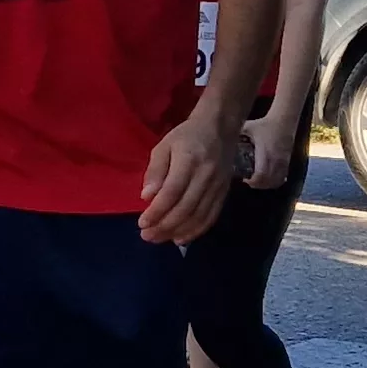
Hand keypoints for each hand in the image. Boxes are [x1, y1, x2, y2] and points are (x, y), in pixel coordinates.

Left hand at [137, 112, 237, 243]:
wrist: (219, 128)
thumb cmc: (186, 136)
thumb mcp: (163, 146)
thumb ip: (155, 171)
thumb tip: (146, 197)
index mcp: (189, 160)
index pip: (172, 192)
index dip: (157, 211)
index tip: (142, 223)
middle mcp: (206, 175)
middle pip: (185, 208)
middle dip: (165, 226)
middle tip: (147, 236)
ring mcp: (218, 186)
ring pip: (199, 216)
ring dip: (178, 232)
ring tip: (160, 239)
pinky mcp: (224, 193)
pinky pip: (211, 217)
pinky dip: (196, 231)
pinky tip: (181, 238)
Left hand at [244, 109, 303, 188]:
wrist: (284, 121)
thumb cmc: (264, 125)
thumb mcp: (248, 128)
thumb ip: (236, 134)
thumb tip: (222, 139)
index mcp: (265, 154)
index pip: (261, 175)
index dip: (253, 181)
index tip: (244, 179)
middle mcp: (275, 161)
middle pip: (268, 181)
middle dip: (257, 184)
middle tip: (249, 181)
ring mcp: (283, 163)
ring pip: (276, 182)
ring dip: (266, 184)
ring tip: (257, 181)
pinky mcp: (287, 162)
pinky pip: (282, 178)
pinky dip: (274, 182)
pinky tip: (268, 180)